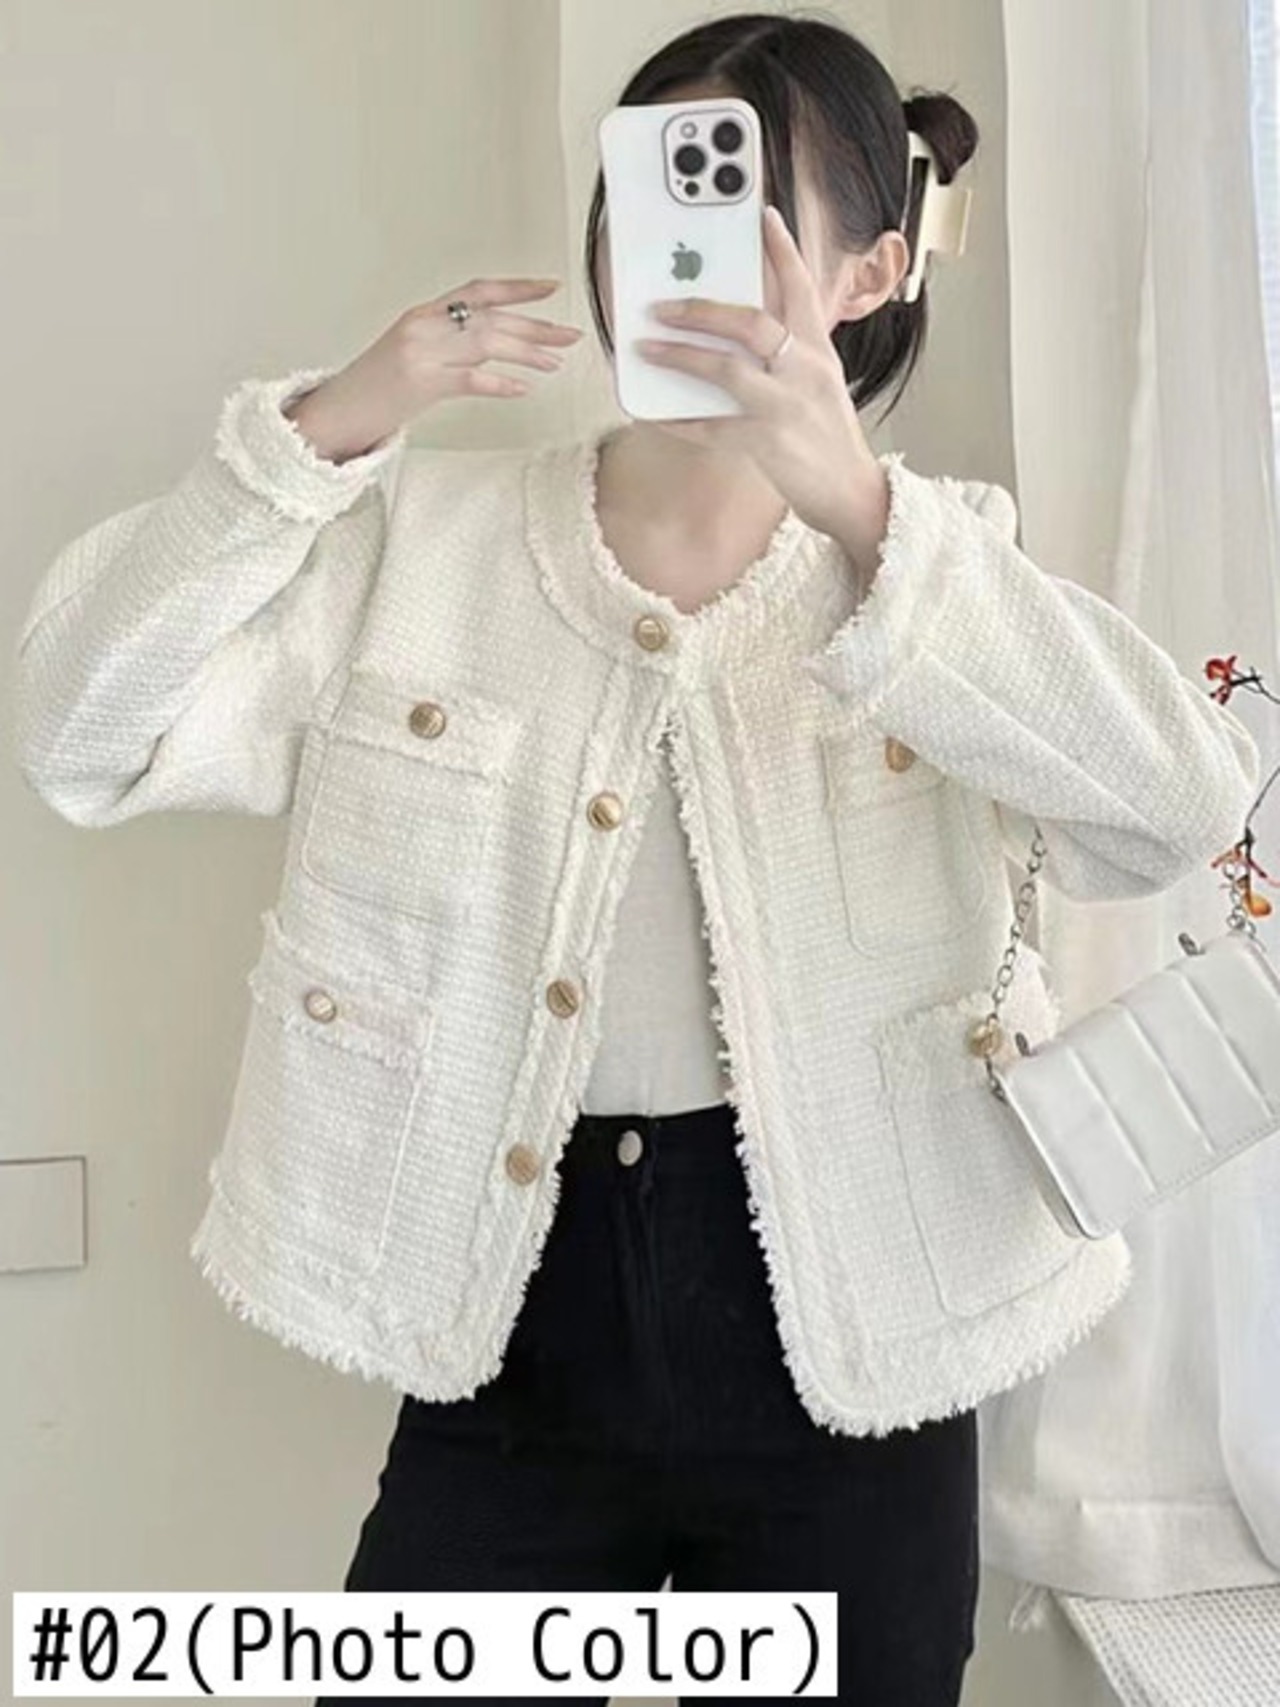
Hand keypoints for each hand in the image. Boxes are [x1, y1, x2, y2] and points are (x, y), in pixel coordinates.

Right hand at [285, 277, 584, 461]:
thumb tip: (496, 344)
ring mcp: (422, 353)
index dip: (518, 287)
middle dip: (536, 326)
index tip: (550, 288)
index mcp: (424, 314)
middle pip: (491, 317)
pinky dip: (501, 383)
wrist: (339, 410)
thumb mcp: (412, 351)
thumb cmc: (376, 386)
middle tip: (568, 335)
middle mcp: (424, 326)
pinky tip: (523, 388)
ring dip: (527, 353)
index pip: (479, 290)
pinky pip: (472, 380)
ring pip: (487, 343)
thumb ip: (450, 342)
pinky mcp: (421, 384)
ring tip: (555, 361)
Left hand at [635, 204, 888, 554]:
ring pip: (725, 369)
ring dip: (680, 356)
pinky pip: (711, 427)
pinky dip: (678, 421)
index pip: (801, 288)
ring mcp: (785, 407)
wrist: (851, 493)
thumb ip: (788, 357)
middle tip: (662, 304)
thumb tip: (734, 337)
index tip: (763, 216)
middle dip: (700, 309)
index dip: (782, 250)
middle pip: (750, 322)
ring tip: (646, 348)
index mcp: (819, 352)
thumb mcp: (820, 385)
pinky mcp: (766, 444)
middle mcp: (804, 371)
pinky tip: (651, 413)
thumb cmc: (828, 438)